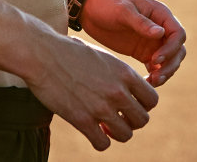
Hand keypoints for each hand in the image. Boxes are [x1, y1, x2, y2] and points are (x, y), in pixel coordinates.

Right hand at [26, 33, 158, 150]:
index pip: (152, 99)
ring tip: (105, 127)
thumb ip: (118, 74)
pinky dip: (100, 142)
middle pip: (142, 119)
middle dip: (131, 121)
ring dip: (116, 133)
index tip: (130, 105)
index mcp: (125, 73)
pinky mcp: (82, 120)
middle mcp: (117, 91)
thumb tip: (127, 88)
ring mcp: (101, 107)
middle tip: (118, 118)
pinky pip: (103, 144)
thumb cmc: (70, 52)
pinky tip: (92, 132)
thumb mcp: (103, 57)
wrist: (43, 55)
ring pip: (125, 134)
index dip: (143, 106)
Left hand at [80, 0, 187, 87]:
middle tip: (156, 77)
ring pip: (169, 61)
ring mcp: (153, 42)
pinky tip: (145, 83)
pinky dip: (154, 75)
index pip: (178, 34)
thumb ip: (142, 23)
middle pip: (177, 50)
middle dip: (170, 65)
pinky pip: (155, 67)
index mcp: (161, 14)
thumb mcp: (123, 11)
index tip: (156, 59)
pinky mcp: (143, 52)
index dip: (171, 49)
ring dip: (165, 73)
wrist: (90, 10)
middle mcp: (161, 28)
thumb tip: (161, 33)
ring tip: (152, 83)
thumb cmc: (108, 4)